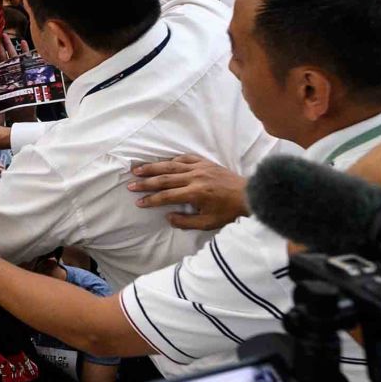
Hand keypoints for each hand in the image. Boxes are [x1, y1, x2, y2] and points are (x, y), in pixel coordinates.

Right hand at [126, 154, 248, 229]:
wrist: (249, 195)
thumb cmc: (228, 212)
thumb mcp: (208, 223)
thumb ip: (186, 222)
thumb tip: (167, 217)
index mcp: (195, 193)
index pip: (166, 196)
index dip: (151, 199)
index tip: (138, 202)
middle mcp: (195, 178)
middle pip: (164, 179)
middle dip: (146, 182)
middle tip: (131, 184)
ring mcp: (200, 168)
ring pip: (171, 166)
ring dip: (153, 167)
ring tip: (138, 169)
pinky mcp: (205, 162)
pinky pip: (185, 158)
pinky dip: (172, 160)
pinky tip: (163, 162)